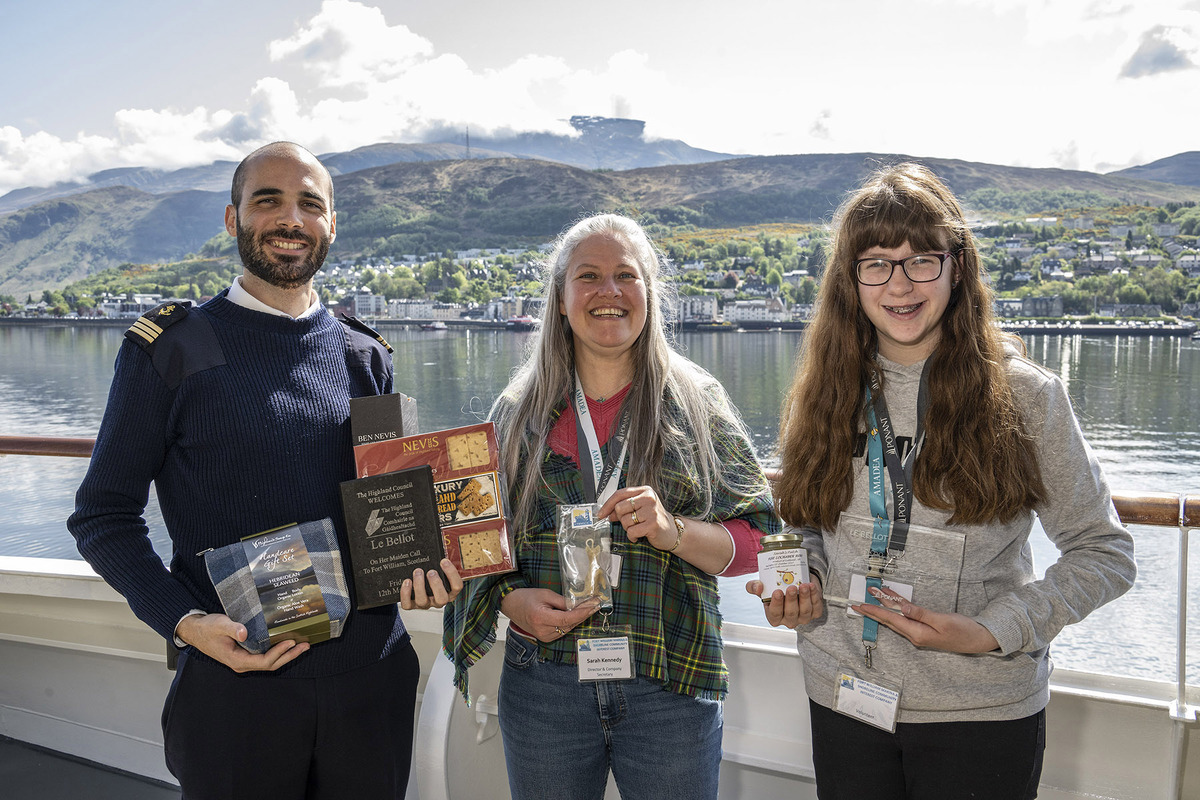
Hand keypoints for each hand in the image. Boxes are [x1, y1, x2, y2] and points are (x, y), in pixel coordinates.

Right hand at [175, 612, 307, 672]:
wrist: (195, 630)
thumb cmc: (207, 628)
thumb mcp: (219, 625)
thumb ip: (232, 628)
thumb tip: (244, 632)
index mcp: (237, 660)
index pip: (263, 661)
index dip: (278, 653)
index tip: (291, 642)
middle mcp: (242, 663)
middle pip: (270, 664)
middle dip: (289, 656)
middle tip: (305, 646)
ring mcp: (244, 660)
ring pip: (269, 661)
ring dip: (286, 654)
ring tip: (302, 645)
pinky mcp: (245, 654)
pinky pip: (265, 656)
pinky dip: (278, 650)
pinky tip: (287, 642)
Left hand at [400, 558, 463, 609]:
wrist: (418, 588)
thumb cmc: (431, 577)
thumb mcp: (440, 571)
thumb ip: (440, 564)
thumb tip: (436, 546)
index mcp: (450, 591)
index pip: (457, 586)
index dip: (451, 574)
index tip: (444, 561)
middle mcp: (438, 600)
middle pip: (442, 599)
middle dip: (436, 584)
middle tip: (431, 572)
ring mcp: (426, 604)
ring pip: (423, 601)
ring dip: (419, 586)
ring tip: (418, 572)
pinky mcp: (412, 605)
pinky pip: (408, 604)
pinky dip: (405, 593)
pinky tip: (407, 581)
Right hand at [499, 587, 599, 642]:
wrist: (511, 605)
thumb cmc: (526, 597)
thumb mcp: (545, 594)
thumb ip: (562, 601)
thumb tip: (578, 604)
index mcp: (541, 618)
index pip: (567, 618)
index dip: (583, 612)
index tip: (594, 605)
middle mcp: (542, 630)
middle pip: (570, 624)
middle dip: (584, 614)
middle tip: (595, 604)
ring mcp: (543, 636)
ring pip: (568, 628)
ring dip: (577, 618)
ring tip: (587, 607)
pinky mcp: (545, 638)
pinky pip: (562, 630)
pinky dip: (569, 623)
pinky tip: (575, 614)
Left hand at [598, 486, 673, 549]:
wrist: (672, 532)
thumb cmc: (653, 519)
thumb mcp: (639, 509)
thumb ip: (624, 508)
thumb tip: (606, 513)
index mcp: (645, 490)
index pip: (620, 494)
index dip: (607, 505)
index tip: (601, 514)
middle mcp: (649, 498)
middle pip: (620, 507)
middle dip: (621, 518)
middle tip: (631, 522)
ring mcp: (652, 511)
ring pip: (625, 521)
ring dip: (628, 528)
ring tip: (638, 528)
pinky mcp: (653, 524)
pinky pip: (631, 531)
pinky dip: (632, 536)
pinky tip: (639, 536)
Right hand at [746, 575, 824, 628]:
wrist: (794, 583)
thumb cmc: (776, 588)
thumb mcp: (763, 587)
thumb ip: (754, 586)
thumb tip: (758, 587)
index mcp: (774, 617)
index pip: (775, 614)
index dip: (776, 604)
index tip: (777, 592)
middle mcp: (789, 620)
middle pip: (791, 613)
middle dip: (791, 600)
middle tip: (791, 587)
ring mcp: (803, 618)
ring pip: (805, 611)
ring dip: (805, 597)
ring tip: (804, 585)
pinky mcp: (815, 613)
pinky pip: (816, 607)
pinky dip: (815, 596)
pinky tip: (811, 587)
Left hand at [855, 586, 999, 653]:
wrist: (979, 639)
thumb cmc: (964, 631)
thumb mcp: (942, 620)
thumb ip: (920, 614)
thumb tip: (902, 608)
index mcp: (917, 634)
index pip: (890, 620)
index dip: (874, 611)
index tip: (860, 606)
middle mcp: (915, 635)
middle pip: (889, 620)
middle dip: (873, 610)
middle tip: (857, 603)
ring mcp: (919, 633)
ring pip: (897, 618)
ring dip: (885, 607)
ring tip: (874, 595)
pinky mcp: (924, 629)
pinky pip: (906, 617)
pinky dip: (898, 608)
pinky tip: (894, 601)